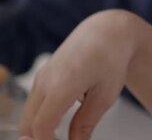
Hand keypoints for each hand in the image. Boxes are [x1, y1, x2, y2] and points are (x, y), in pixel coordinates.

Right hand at [19, 10, 138, 139]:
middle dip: (40, 139)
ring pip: (29, 113)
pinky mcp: (44, 75)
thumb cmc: (112, 60)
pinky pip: (36, 102)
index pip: (41, 127)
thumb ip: (86, 123)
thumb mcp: (105, 96)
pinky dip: (45, 114)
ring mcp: (42, 77)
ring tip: (65, 133)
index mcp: (61, 86)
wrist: (108, 32)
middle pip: (28, 124)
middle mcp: (45, 81)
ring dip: (42, 127)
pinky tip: (70, 111)